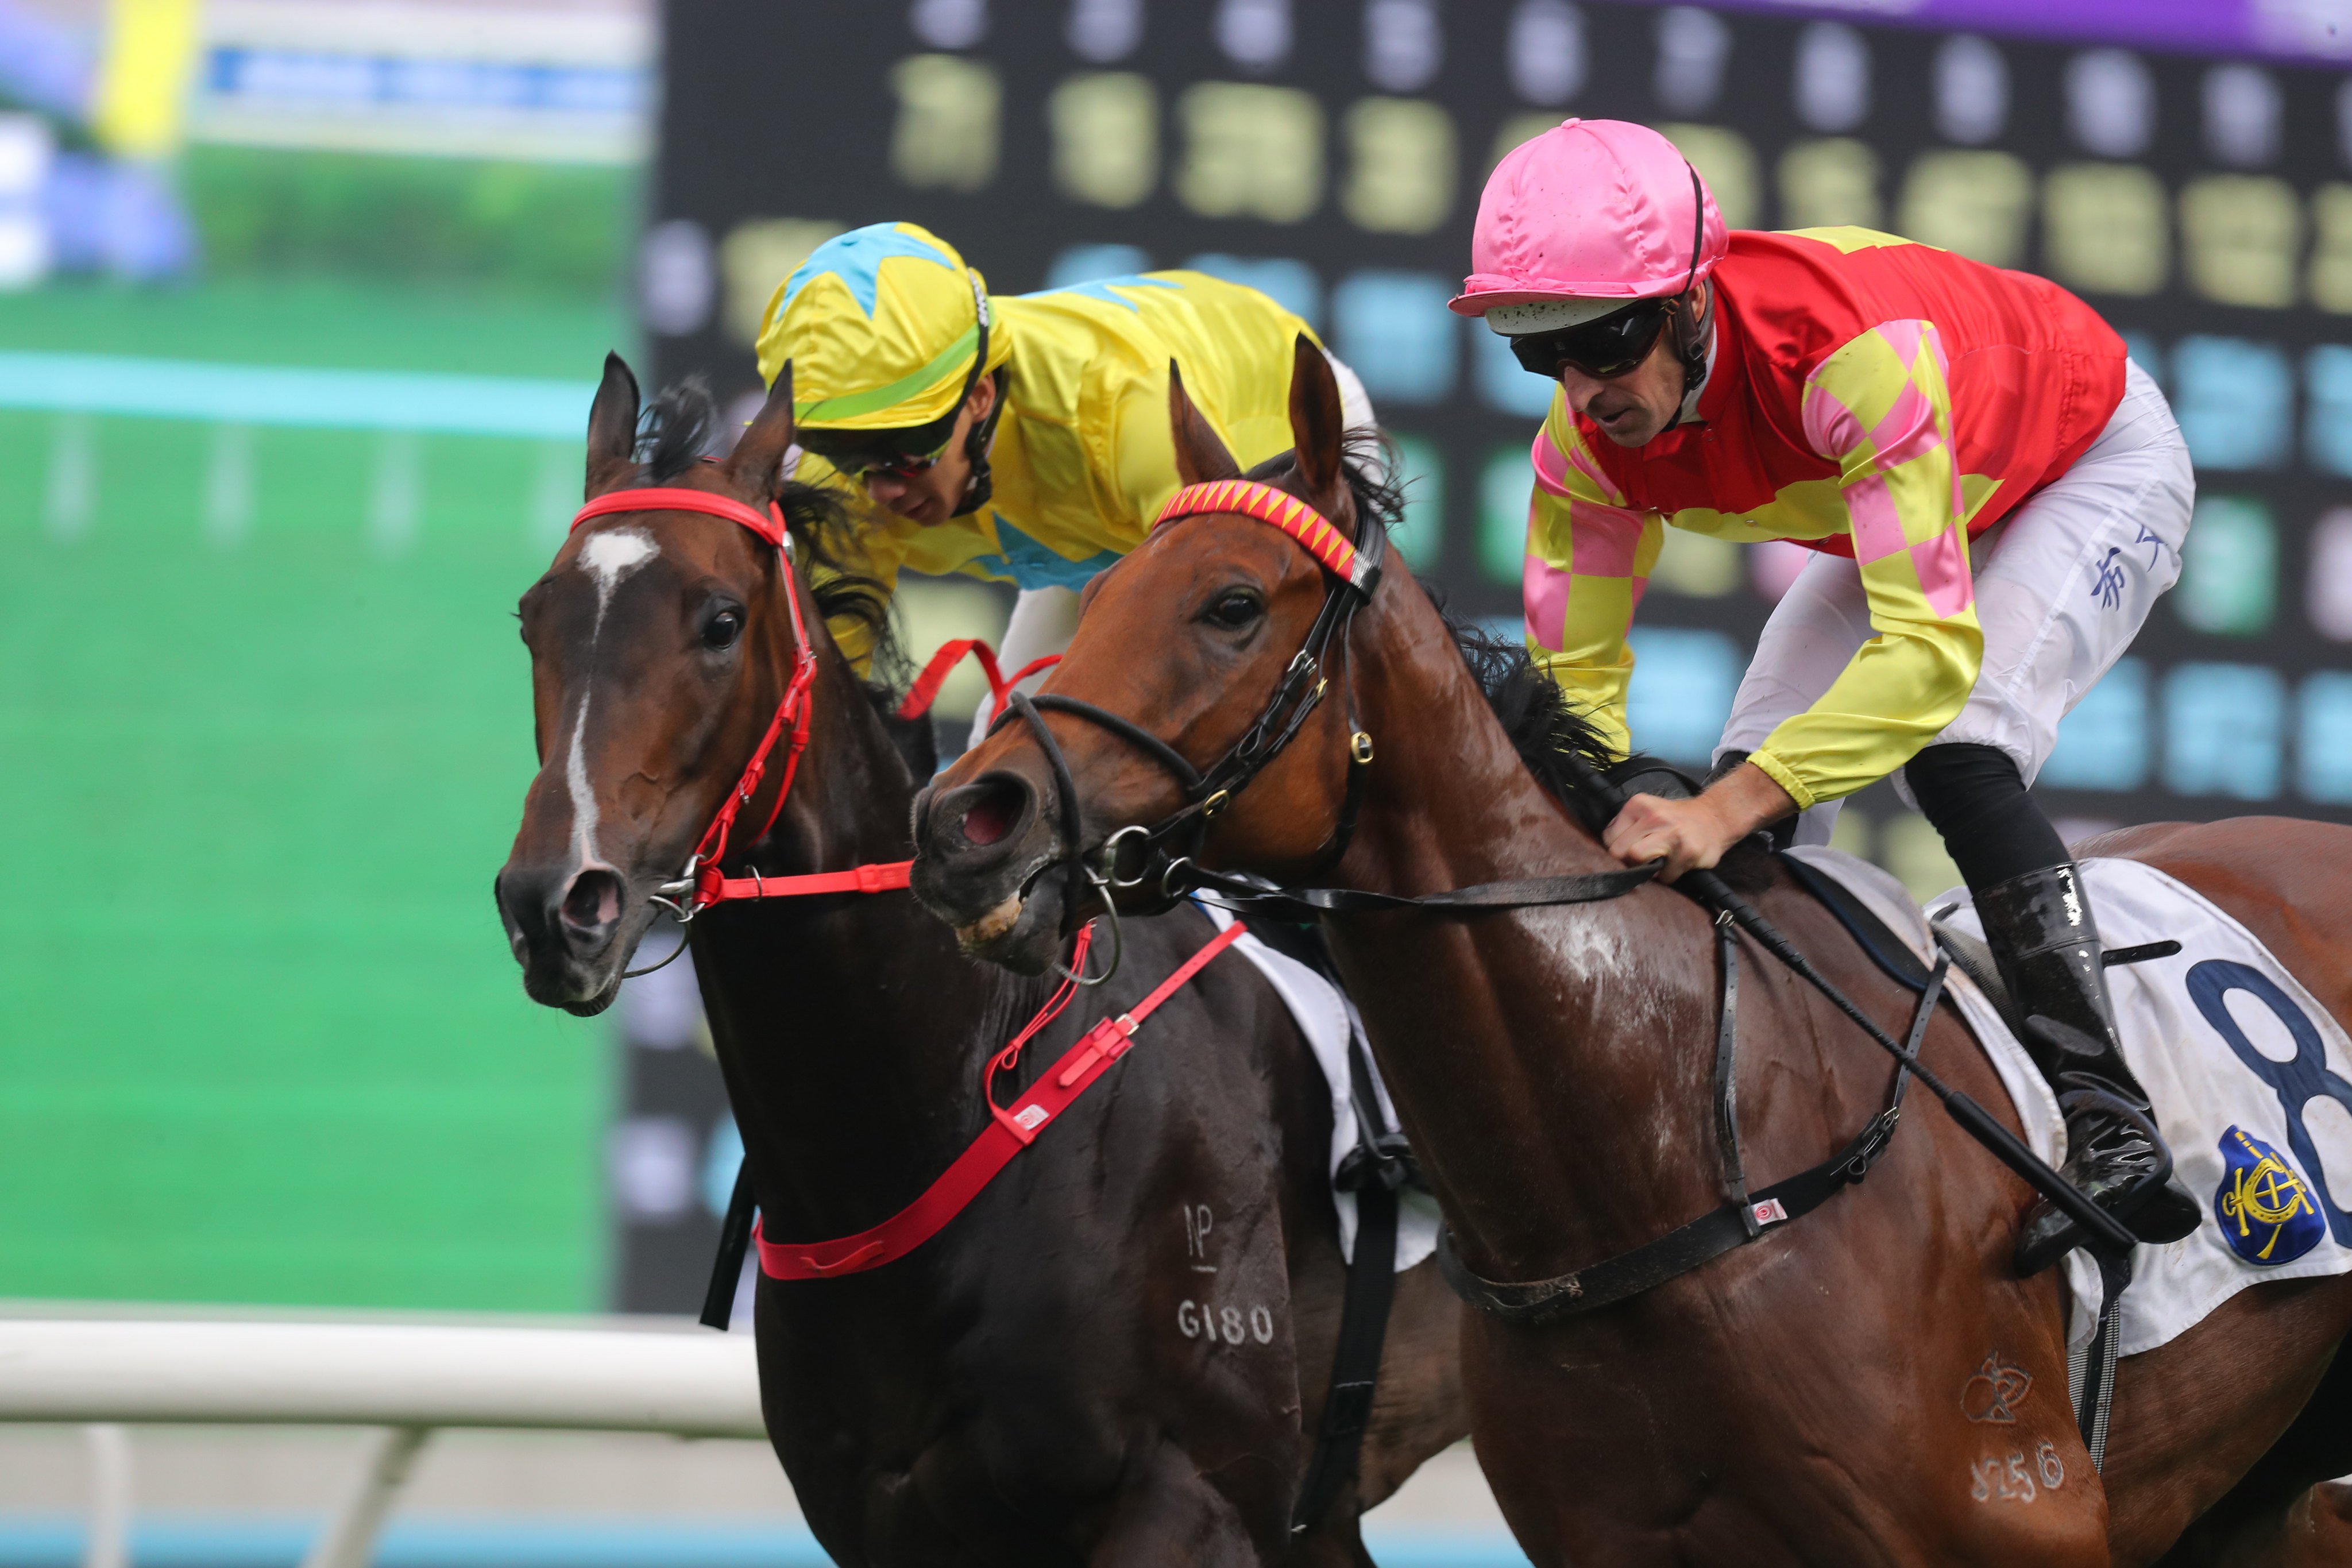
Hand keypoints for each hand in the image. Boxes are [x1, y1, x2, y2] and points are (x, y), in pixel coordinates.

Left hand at [1601, 762, 1798, 882]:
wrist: (1716, 817)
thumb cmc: (1676, 820)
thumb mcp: (1648, 812)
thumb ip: (1628, 828)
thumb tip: (1607, 855)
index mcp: (1638, 805)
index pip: (1608, 837)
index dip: (1616, 850)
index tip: (1629, 852)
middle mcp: (1653, 816)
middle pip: (1619, 851)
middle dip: (1628, 862)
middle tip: (1643, 861)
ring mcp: (1671, 833)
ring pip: (1637, 861)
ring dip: (1646, 869)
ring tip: (1658, 863)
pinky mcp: (1686, 852)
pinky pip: (1664, 876)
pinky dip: (1667, 876)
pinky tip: (1676, 865)